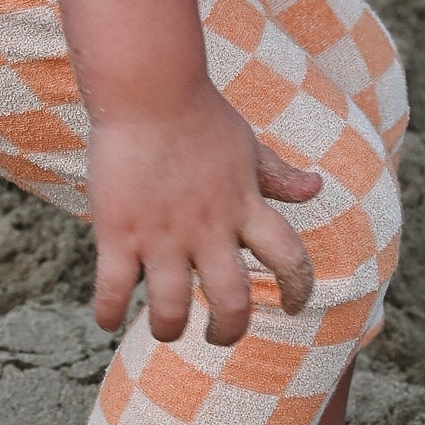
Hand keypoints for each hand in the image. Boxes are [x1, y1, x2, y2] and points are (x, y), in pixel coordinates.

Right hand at [86, 87, 323, 345]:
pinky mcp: (118, 232)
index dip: (300, 288)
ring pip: (171, 309)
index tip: (296, 306)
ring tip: (166, 329)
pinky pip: (113, 291)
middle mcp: (208, 228)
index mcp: (244, 206)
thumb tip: (315, 188)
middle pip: (232, 301)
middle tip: (219, 336)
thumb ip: (279, 176)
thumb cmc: (199, 116)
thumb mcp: (248, 147)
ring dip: (169, 329)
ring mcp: (162, 234)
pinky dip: (109, 314)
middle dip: (228, 330)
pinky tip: (109, 319)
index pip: (290, 258)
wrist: (148, 88)